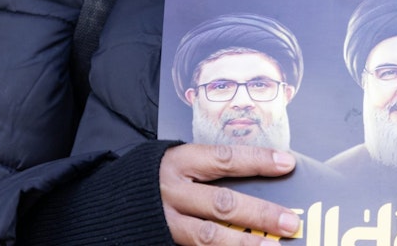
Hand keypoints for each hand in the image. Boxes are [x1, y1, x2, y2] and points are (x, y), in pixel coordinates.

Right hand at [159, 143, 301, 244]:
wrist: (107, 203)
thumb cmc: (153, 178)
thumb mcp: (177, 163)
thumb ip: (210, 169)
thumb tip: (261, 175)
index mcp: (178, 162)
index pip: (224, 159)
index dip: (257, 161)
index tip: (287, 164)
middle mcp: (171, 192)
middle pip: (222, 203)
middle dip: (259, 214)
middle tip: (290, 222)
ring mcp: (165, 222)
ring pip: (208, 236)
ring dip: (244, 243)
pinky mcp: (161, 242)